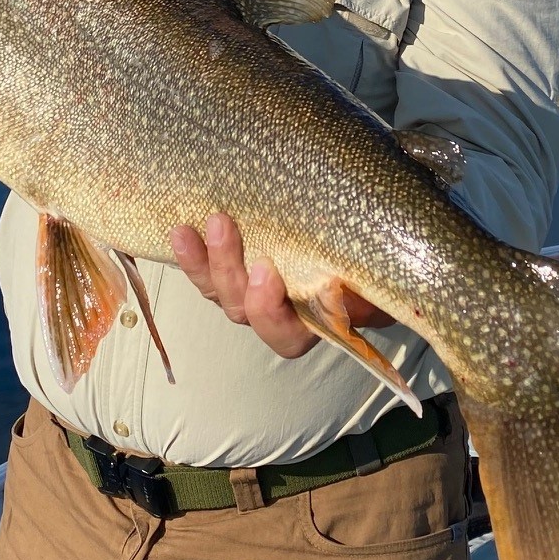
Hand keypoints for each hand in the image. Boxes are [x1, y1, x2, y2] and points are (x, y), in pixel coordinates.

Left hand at [170, 212, 390, 359]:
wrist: (372, 235)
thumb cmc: (379, 253)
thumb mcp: (379, 264)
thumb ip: (370, 269)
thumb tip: (354, 257)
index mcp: (322, 320)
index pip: (289, 334)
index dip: (272, 310)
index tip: (269, 271)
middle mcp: (283, 315)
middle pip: (245, 312)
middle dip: (229, 271)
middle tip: (224, 224)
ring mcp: (255, 294)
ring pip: (222, 294)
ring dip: (203, 264)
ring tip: (190, 228)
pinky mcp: (236, 270)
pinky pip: (207, 274)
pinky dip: (191, 257)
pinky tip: (179, 231)